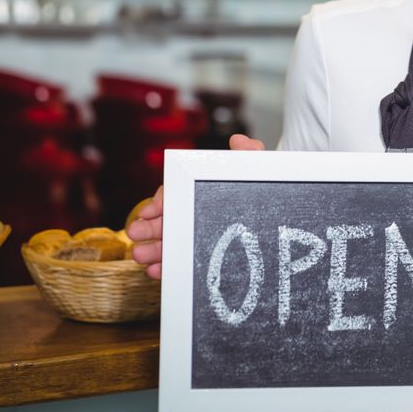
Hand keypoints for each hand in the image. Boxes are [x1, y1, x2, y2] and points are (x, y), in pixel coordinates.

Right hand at [128, 134, 265, 278]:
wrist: (277, 225)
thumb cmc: (261, 196)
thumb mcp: (256, 175)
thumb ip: (249, 156)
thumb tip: (239, 140)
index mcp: (199, 192)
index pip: (174, 193)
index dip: (160, 202)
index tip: (149, 210)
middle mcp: (194, 213)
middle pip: (167, 219)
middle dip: (148, 227)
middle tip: (135, 233)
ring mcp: (195, 236)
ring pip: (169, 242)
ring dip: (152, 249)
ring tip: (140, 255)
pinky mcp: (200, 258)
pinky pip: (179, 263)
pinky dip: (166, 267)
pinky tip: (157, 271)